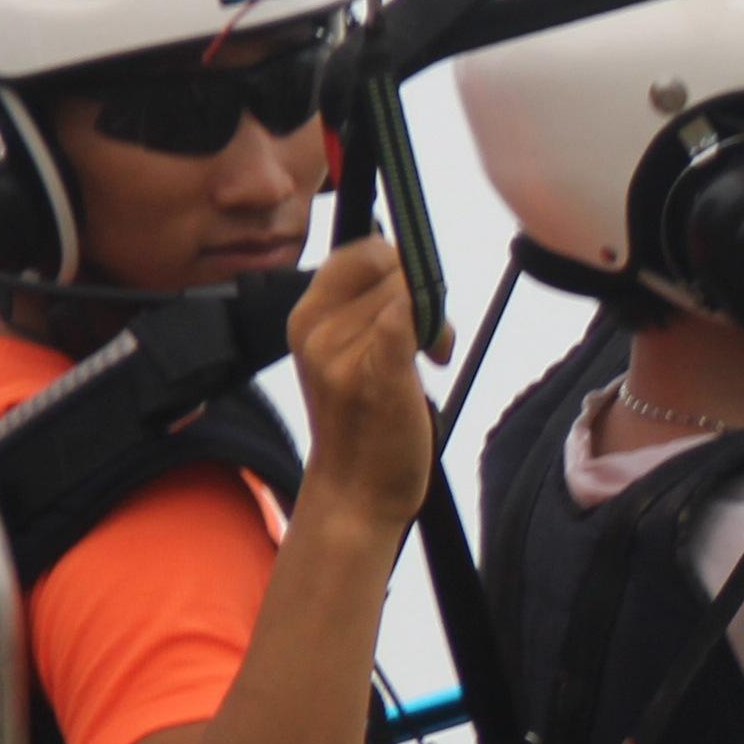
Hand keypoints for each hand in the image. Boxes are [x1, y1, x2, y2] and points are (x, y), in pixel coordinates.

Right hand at [286, 239, 438, 529]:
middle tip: (430, 337)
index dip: (401, 265)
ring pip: (411, 293)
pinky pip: (406, 318)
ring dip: (437, 322)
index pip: (361, 250)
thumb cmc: (362, 420)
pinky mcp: (377, 375)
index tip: (413, 300)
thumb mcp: (344, 352)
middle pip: (392, 268)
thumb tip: (409, 262)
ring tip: (430, 358)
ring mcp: (341, 354)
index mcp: (306, 317)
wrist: (355, 492)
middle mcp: (316, 330)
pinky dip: (430, 326)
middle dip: (425, 291)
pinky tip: (434, 358)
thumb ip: (364, 308)